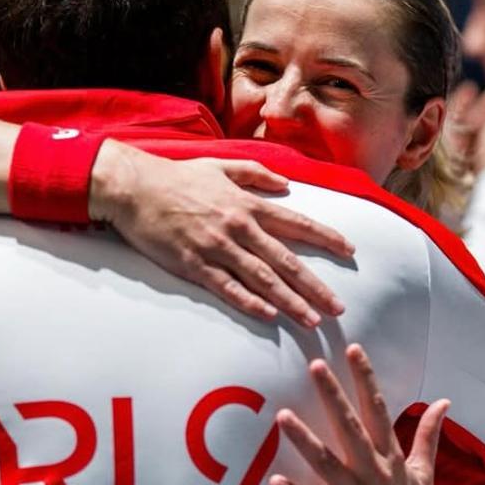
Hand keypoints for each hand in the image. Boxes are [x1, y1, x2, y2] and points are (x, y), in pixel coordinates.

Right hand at [94, 141, 353, 326]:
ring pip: (261, 278)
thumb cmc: (177, 177)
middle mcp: (239, 227)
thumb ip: (256, 174)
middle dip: (315, 286)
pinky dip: (249, 301)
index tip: (349, 250)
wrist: (135, 187)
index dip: (325, 238)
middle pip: (285, 260)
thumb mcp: (221, 165)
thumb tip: (286, 185)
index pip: (296, 224)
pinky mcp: (194, 265)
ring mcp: (217, 247)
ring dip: (289, 301)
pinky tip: (268, 315)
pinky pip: (227, 287)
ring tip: (311, 320)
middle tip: (338, 308)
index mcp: (248, 204)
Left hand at [269, 343, 450, 484]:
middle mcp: (376, 474)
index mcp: (391, 457)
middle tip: (314, 366)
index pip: (379, 410)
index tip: (354, 350)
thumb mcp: (423, 473)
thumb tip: (444, 401)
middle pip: (351, 428)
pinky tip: (274, 482)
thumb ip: (429, 435)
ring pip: (328, 464)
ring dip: (305, 440)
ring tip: (282, 417)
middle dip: (333, 396)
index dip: (366, 379)